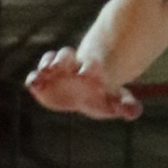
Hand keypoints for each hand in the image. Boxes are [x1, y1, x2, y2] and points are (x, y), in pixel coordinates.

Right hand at [25, 49, 141, 122]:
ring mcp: (58, 71)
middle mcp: (73, 67)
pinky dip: (34, 78)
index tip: (86, 73)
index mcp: (92, 71)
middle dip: (63, 60)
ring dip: (47, 65)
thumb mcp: (117, 102)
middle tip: (57, 66)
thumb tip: (134, 112)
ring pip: (51, 61)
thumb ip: (126, 106)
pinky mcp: (44, 80)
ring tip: (44, 71)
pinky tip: (33, 84)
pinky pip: (37, 76)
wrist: (88, 90)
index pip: (91, 65)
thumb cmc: (104, 96)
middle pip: (67, 56)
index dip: (89, 67)